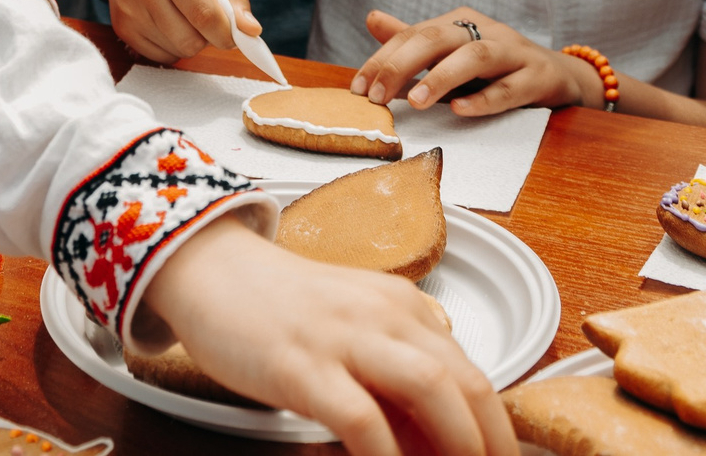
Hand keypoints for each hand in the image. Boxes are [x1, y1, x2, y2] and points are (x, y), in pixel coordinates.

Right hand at [102, 0, 256, 64]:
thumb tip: (251, 31)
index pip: (204, 13)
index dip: (228, 32)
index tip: (236, 31)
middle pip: (190, 39)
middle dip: (209, 36)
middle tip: (209, 15)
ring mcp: (126, 7)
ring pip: (176, 51)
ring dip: (191, 40)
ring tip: (185, 11)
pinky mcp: (120, 26)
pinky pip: (160, 57)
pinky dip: (173, 45)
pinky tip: (169, 20)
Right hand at [140, 219, 513, 455]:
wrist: (209, 267)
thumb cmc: (280, 305)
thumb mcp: (355, 320)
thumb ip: (398, 358)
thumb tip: (440, 421)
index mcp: (404, 307)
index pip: (475, 374)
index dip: (495, 431)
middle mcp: (385, 316)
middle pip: (469, 384)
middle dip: (492, 445)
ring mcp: (344, 338)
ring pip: (430, 390)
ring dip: (457, 447)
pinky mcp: (301, 366)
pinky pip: (361, 420)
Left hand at [351, 8, 594, 116]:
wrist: (559, 76)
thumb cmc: (498, 67)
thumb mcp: (453, 53)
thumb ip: (415, 40)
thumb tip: (372, 18)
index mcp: (460, 22)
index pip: (413, 34)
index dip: (383, 60)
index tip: (359, 88)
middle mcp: (486, 31)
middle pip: (438, 38)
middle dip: (402, 65)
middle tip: (377, 96)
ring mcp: (514, 52)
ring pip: (476, 56)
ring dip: (442, 77)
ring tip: (415, 100)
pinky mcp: (539, 77)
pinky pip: (510, 87)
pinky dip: (484, 99)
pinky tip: (460, 110)